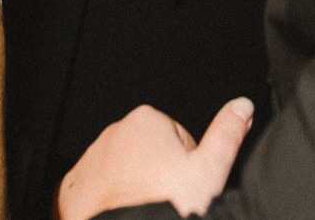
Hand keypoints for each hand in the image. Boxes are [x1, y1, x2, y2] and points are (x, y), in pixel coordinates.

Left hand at [57, 98, 253, 219]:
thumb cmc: (166, 207)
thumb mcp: (209, 170)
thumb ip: (227, 133)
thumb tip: (241, 106)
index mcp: (146, 121)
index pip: (176, 140)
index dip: (185, 167)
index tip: (182, 187)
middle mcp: (113, 134)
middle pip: (147, 156)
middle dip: (157, 177)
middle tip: (165, 202)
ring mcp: (90, 161)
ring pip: (121, 174)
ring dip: (132, 190)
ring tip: (144, 211)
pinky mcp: (73, 188)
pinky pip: (96, 192)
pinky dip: (107, 204)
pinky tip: (122, 216)